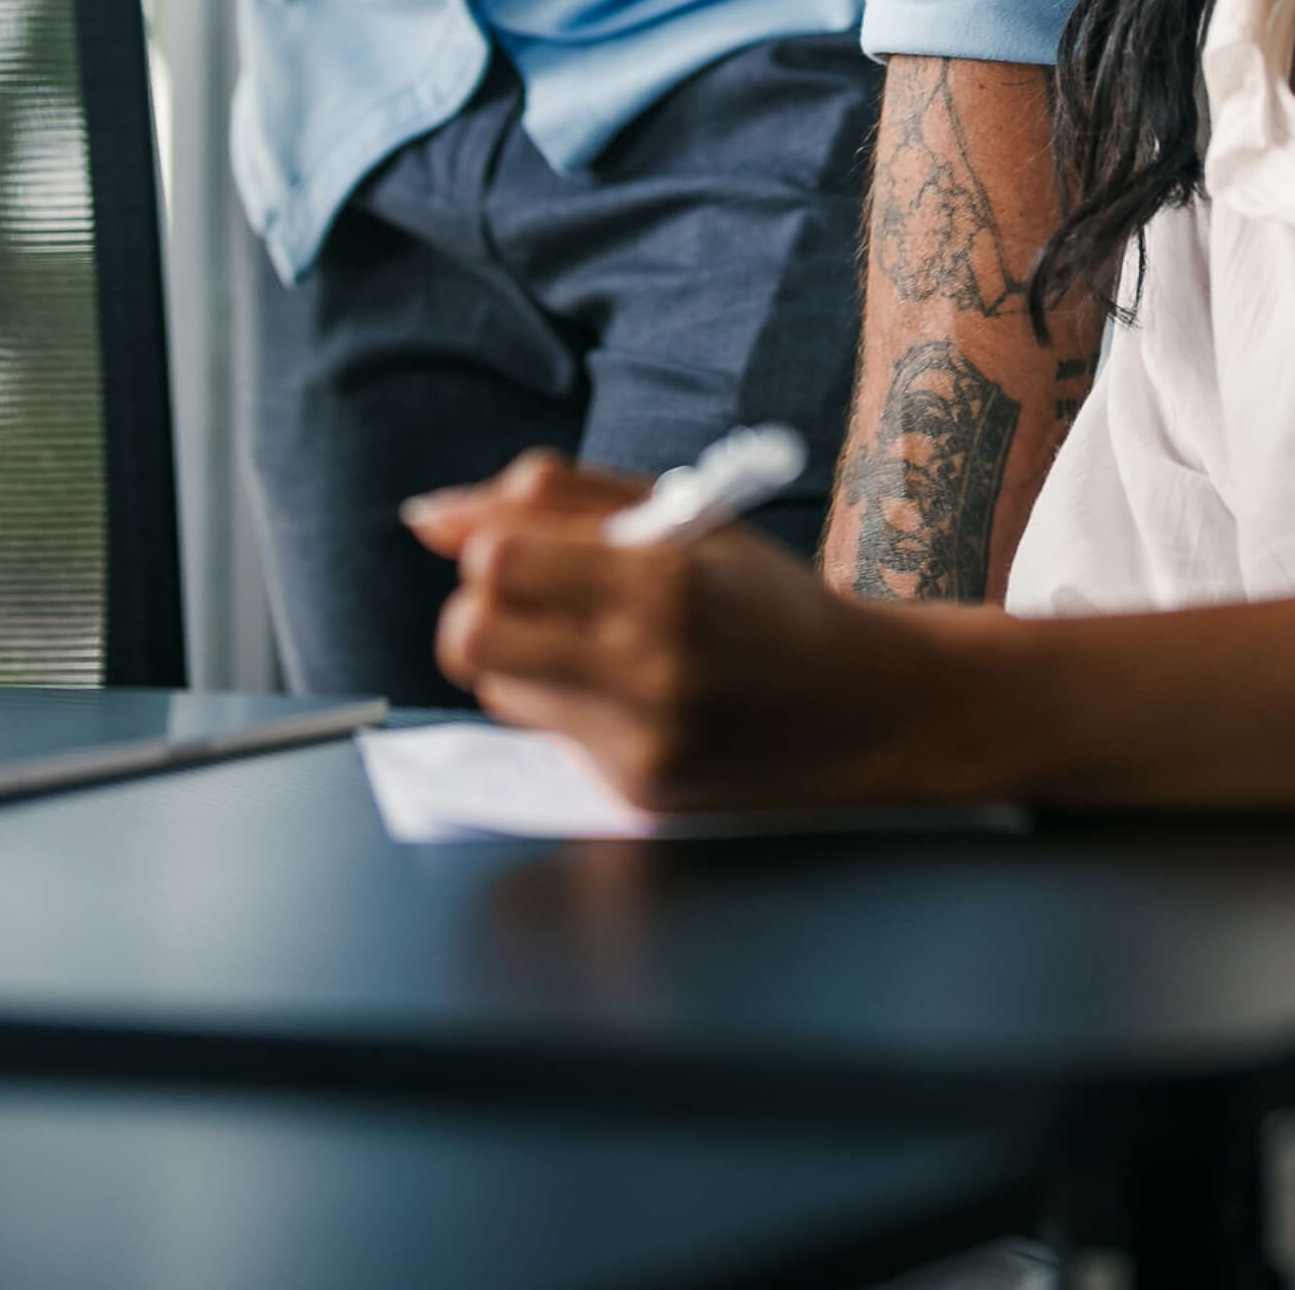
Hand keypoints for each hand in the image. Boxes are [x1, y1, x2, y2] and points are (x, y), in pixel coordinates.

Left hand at [406, 451, 959, 809]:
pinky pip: (549, 740)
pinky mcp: (639, 794)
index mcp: (665, 578)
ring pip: (500, 691)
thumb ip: (556, 500)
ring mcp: (642, 739)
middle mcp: (650, 664)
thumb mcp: (685, 518)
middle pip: (471, 636)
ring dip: (520, 663)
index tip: (524, 551)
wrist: (869, 712)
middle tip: (522, 603)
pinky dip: (567, 711)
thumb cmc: (767, 602)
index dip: (489, 549)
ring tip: (592, 649)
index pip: (499, 561)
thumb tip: (426, 519)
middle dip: (474, 613)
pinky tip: (629, 698)